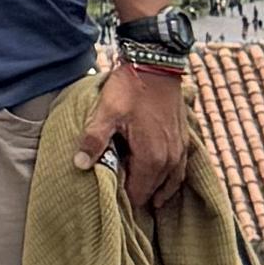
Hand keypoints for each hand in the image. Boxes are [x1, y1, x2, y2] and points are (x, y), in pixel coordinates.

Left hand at [84, 59, 187, 212]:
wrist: (156, 62)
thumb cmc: (130, 88)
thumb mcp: (106, 112)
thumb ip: (93, 139)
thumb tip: (79, 165)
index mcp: (151, 158)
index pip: (137, 194)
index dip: (123, 200)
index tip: (109, 201)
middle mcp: (170, 160)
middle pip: (153, 191)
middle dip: (138, 196)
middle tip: (120, 199)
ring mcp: (180, 150)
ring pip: (170, 183)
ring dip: (156, 190)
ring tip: (145, 201)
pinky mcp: (184, 139)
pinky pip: (180, 170)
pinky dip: (171, 180)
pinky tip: (164, 183)